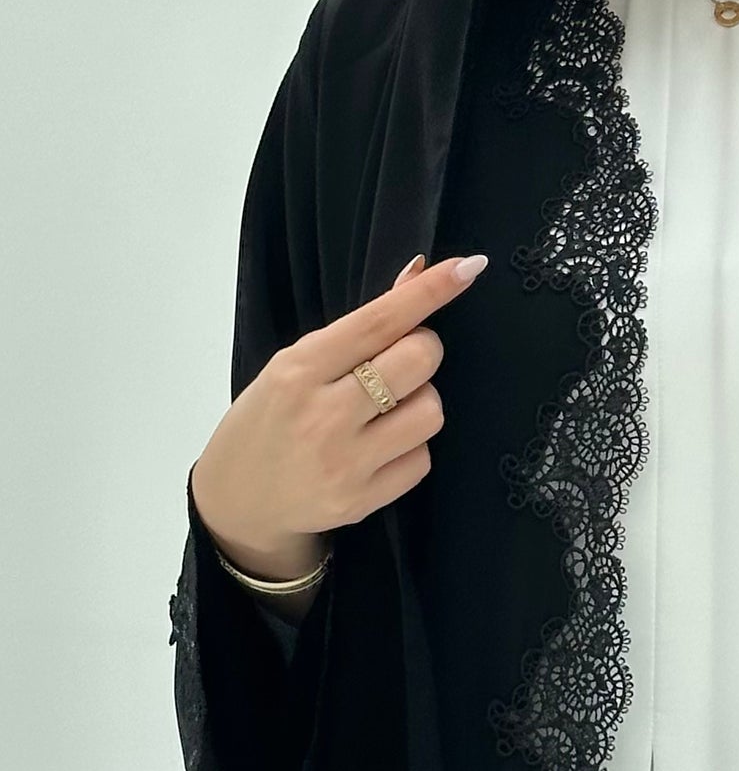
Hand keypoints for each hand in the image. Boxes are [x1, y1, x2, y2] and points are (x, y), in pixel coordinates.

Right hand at [190, 249, 488, 579]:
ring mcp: (345, 463)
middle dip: (423, 351)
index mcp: (299, 371)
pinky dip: (411, 448)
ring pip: (431, 412)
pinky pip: (423, 459)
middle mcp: (323, 416)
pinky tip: (381, 449)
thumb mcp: (294, 366)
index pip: (378, 322)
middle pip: (418, 362)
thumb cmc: (269, 421)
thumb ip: (356, 330)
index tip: (467, 269)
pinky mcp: (363, 500)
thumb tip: (416, 274)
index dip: (428, 293)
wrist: (240, 500)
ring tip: (388, 412)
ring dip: (420, 403)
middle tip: (402, 362)